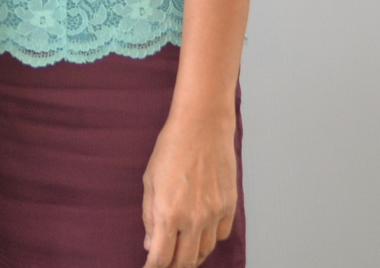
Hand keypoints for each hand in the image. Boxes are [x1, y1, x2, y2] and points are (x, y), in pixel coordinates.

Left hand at [140, 108, 237, 267]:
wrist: (202, 126)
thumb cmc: (171, 149)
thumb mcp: (150, 182)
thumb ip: (150, 217)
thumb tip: (151, 244)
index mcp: (169, 214)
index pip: (161, 258)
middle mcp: (194, 219)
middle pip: (185, 261)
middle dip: (172, 266)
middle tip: (164, 261)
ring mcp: (214, 214)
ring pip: (205, 251)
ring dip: (191, 254)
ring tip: (182, 248)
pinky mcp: (230, 207)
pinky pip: (220, 235)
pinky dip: (209, 239)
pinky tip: (200, 232)